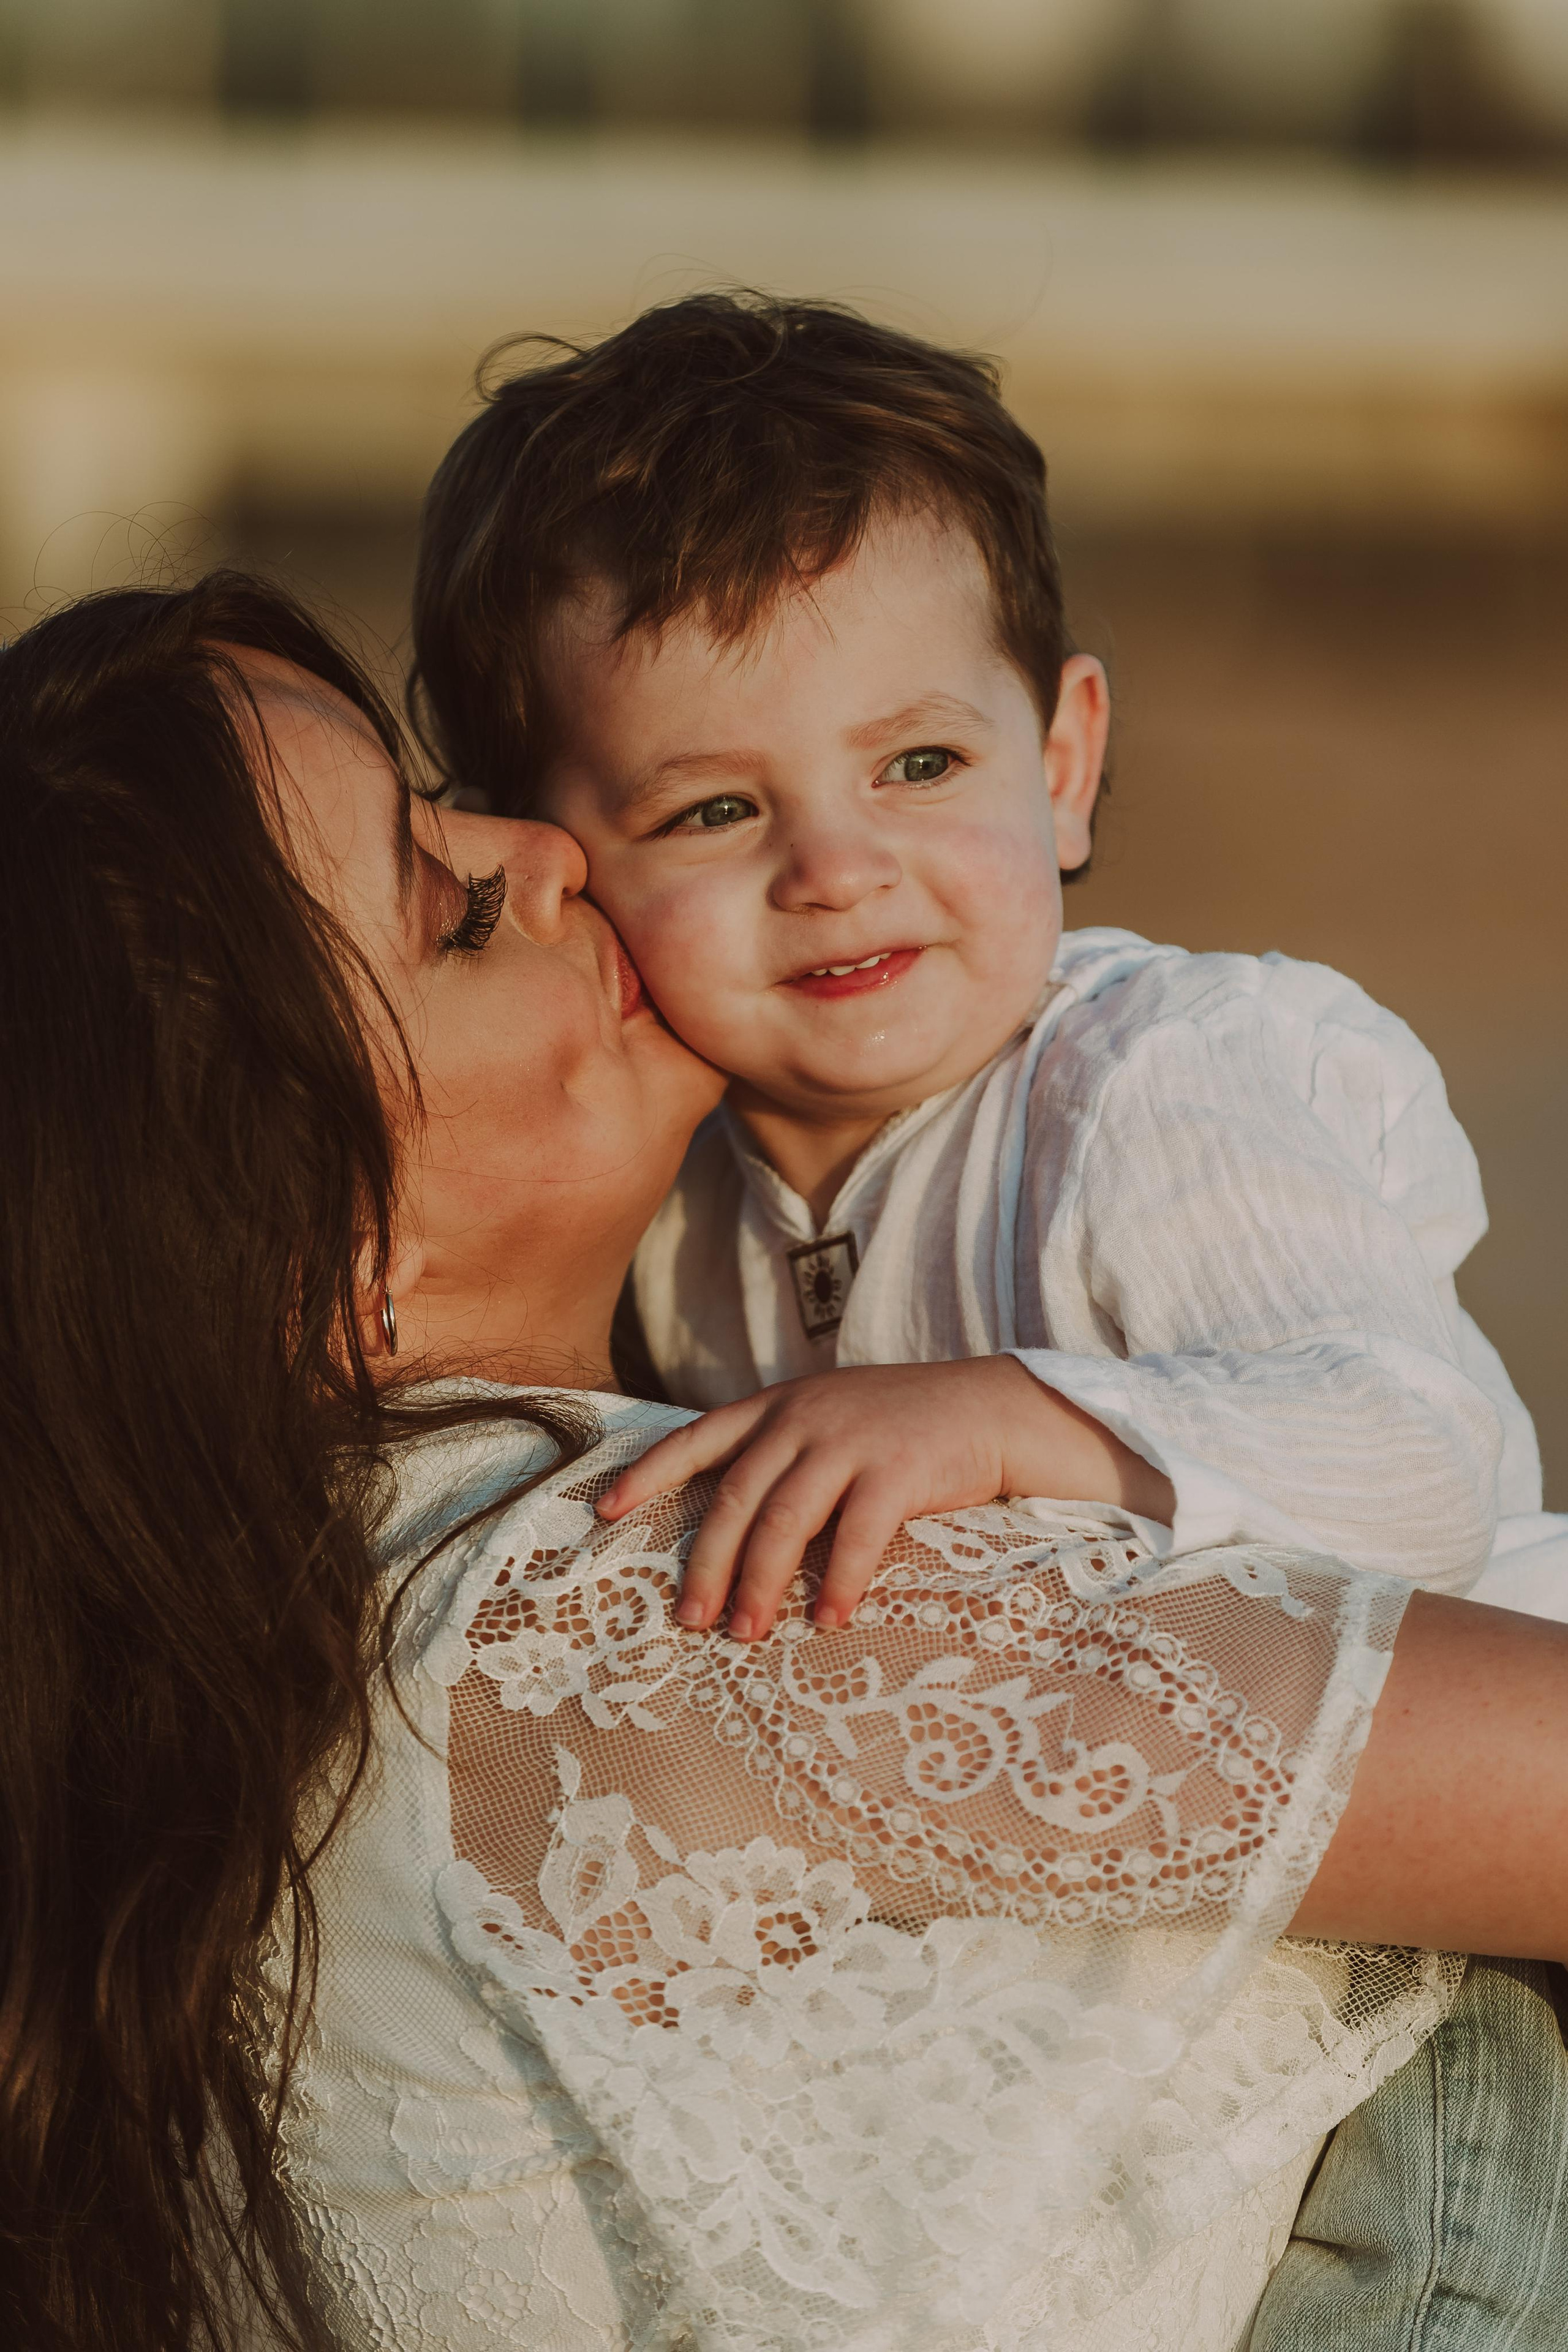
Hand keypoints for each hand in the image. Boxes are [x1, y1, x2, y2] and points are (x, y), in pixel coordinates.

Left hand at [595, 1357, 1172, 1640]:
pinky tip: (827, 1620)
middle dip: (704, 1563)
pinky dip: (837, 1582)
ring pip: (783, 1520)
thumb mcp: (832, 1420)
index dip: (647, 1475)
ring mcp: (849, 1441)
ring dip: (760, 1583)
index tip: (603, 1512)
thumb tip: (729, 1521)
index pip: (697, 1438)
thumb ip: (783, 1453)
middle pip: (734, 1497)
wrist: (992, 1408)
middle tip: (689, 1620)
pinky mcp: (897, 1469)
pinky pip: (854, 1536)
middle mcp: (803, 1418)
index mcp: (779, 1407)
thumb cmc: (906, 1428)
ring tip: (746, 1634)